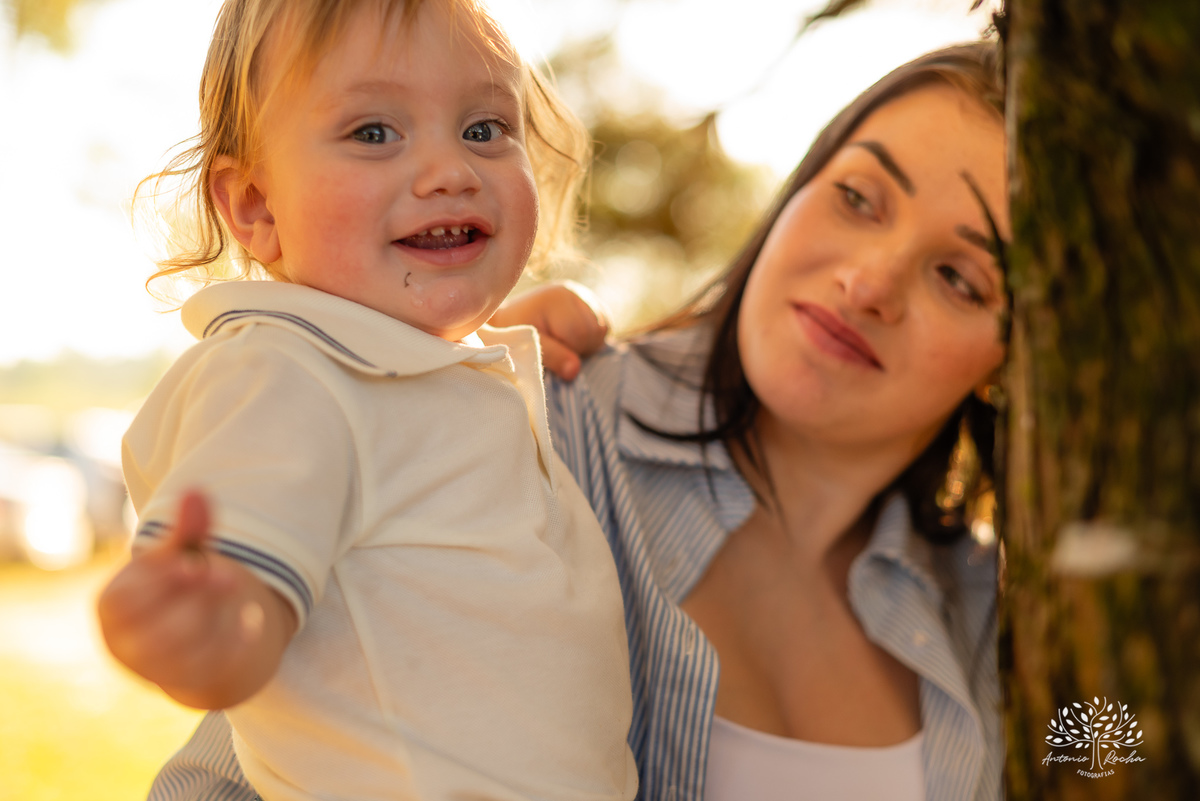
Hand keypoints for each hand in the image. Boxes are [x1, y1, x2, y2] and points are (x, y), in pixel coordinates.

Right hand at [97, 490, 295, 708]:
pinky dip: (236, 641)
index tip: (191, 561)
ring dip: (213, 616)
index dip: (156, 583)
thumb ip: (188, 529)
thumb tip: (196, 490)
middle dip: (193, 600)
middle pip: (154, 632)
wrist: (191, 641)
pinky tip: (253, 618)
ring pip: (183, 652)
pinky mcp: (196, 681)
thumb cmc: (175, 588)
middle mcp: (129, 646)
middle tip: (227, 573)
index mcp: (114, 610)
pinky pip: (215, 667)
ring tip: (236, 584)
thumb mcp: (179, 556)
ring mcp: (160, 670)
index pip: (122, 603)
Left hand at [490, 281, 609, 380]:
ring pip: (602, 330)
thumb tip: (574, 371)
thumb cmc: (517, 331)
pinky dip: (592, 337)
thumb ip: (552, 356)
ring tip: (564, 343)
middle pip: (594, 331)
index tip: (552, 351)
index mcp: (556, 298)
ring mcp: (583, 295)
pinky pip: (605, 325)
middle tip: (558, 349)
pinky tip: (574, 337)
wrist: (511, 318)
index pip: (580, 333)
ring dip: (587, 343)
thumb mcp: (529, 344)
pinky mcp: (590, 302)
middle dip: (579, 347)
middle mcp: (573, 292)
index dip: (570, 351)